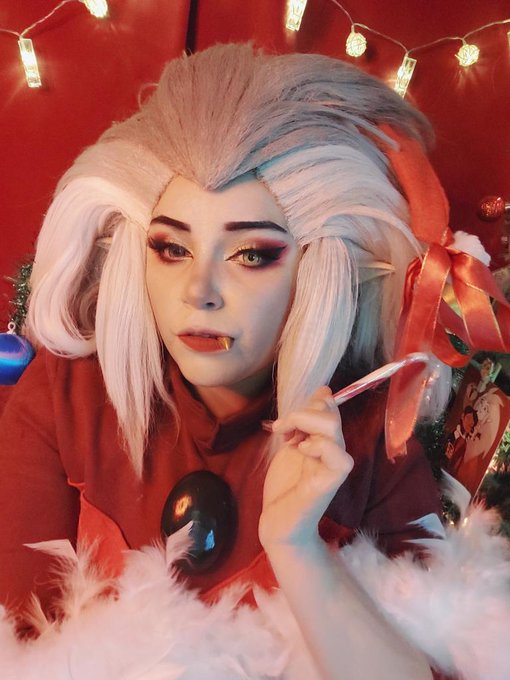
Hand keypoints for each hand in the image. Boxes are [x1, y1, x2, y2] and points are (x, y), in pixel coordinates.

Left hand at [259, 386, 352, 550]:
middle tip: (282, 430)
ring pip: (332, 427)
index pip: (329, 407)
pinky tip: (301, 452)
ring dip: (303, 425)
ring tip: (288, 440)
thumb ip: (305, 421)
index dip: (308, 404)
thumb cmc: (284, 486)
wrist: (278, 522)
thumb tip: (324, 390)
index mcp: (326, 440)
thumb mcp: (292, 443)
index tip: (286, 424)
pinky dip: (317, 447)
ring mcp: (335, 466)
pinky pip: (338, 456)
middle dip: (302, 412)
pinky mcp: (331, 482)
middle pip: (330, 413)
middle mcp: (335, 450)